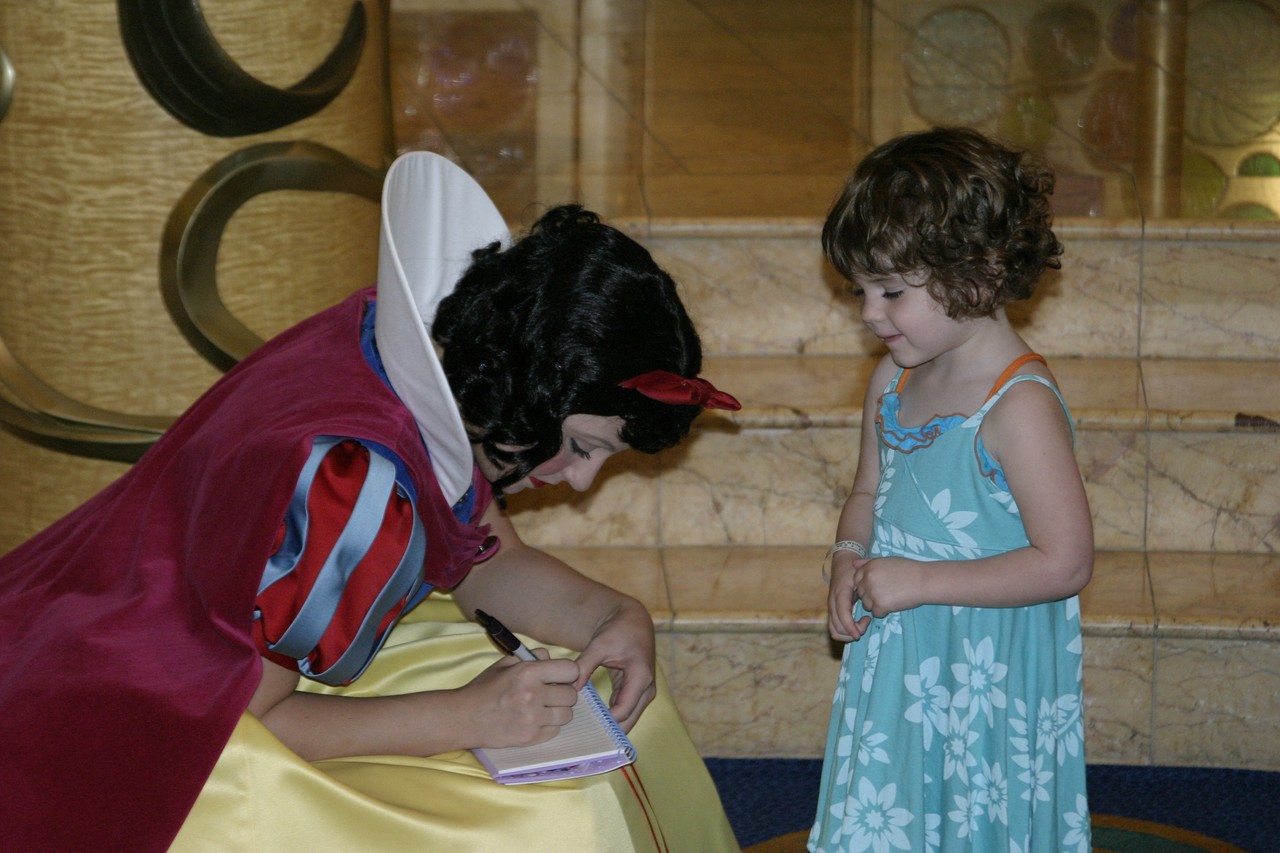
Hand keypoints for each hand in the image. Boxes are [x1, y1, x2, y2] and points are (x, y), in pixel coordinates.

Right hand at [460, 650, 580, 748]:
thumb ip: (532, 657)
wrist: (465, 717)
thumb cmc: (484, 688)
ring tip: (543, 707)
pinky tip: (535, 720)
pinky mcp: (531, 737)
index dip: (568, 672)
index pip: (571, 670)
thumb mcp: (505, 663)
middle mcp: (533, 695)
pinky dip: (549, 725)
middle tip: (551, 693)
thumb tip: (551, 658)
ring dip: (558, 710)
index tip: (561, 676)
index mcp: (528, 672)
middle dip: (563, 692)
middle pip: (571, 694)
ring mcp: (532, 719)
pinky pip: (555, 730)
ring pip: (567, 714)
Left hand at [572, 598, 656, 731]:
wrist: (633, 622)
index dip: (605, 722)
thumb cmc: (618, 631)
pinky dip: (611, 716)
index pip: (623, 711)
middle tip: (583, 737)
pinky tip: (592, 719)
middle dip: (608, 730)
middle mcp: (646, 688)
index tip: (583, 727)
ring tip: (586, 731)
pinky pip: (624, 710)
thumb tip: (570, 689)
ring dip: (609, 725)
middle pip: (628, 721)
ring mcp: (643, 692)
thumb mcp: (599, 645)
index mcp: (640, 677)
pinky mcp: (636, 692)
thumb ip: (584, 666)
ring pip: (628, 719)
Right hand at [827, 553, 870, 641]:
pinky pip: (835, 627)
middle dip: (852, 632)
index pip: (842, 615)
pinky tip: (858, 622)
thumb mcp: (860, 576)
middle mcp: (832, 603)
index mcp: (839, 595)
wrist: (842, 562)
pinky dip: (846, 631)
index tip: (859, 634)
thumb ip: (865, 590)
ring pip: (834, 630)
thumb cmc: (853, 570)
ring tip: (862, 624)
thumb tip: (869, 607)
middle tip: (867, 622)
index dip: (850, 627)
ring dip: (848, 634)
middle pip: (837, 627)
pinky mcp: (833, 611)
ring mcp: (831, 608)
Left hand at [850, 556, 923, 618]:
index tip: (878, 585)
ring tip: (892, 597)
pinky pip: (876, 613)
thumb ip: (868, 563)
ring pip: (866, 605)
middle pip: (860, 593)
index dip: (866, 584)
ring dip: (877, 604)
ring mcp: (873, 592)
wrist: (924, 581)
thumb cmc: (908, 570)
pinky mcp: (880, 605)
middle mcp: (867, 579)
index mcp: (869, 567)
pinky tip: (895, 603)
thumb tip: (853, 564)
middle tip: (888, 592)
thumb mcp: (887, 561)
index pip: (856, 579)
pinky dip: (885, 611)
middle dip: (870, 595)